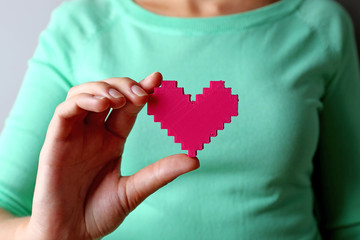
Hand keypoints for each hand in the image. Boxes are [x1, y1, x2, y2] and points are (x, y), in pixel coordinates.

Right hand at [23, 72, 198, 239]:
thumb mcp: (134, 191)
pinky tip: (102, 103)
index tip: (158, 79)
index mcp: (112, 140)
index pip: (128, 107)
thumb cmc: (98, 214)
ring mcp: (74, 135)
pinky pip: (65, 110)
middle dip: (125, 86)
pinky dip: (83, 100)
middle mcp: (93, 133)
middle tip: (143, 94)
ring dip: (104, 88)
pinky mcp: (55, 141)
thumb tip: (195, 159)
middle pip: (107, 93)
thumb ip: (161, 173)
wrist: (70, 235)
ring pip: (84, 94)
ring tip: (120, 99)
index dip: (141, 90)